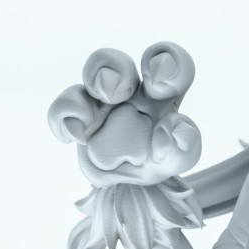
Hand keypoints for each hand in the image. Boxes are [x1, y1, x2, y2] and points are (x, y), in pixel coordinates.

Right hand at [48, 44, 200, 188]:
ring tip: (93, 116)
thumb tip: (174, 130)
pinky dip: (65, 118)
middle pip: (119, 61)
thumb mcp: (177, 160)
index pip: (173, 65)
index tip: (159, 84)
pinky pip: (64, 108)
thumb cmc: (156, 161)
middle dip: (116, 68)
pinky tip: (77, 137)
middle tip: (117, 94)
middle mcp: (131, 91)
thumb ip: (184, 148)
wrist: (130, 186)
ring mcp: (101, 102)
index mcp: (161, 95)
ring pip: (91, 74)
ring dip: (91, 86)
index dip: (170, 63)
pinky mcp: (79, 118)